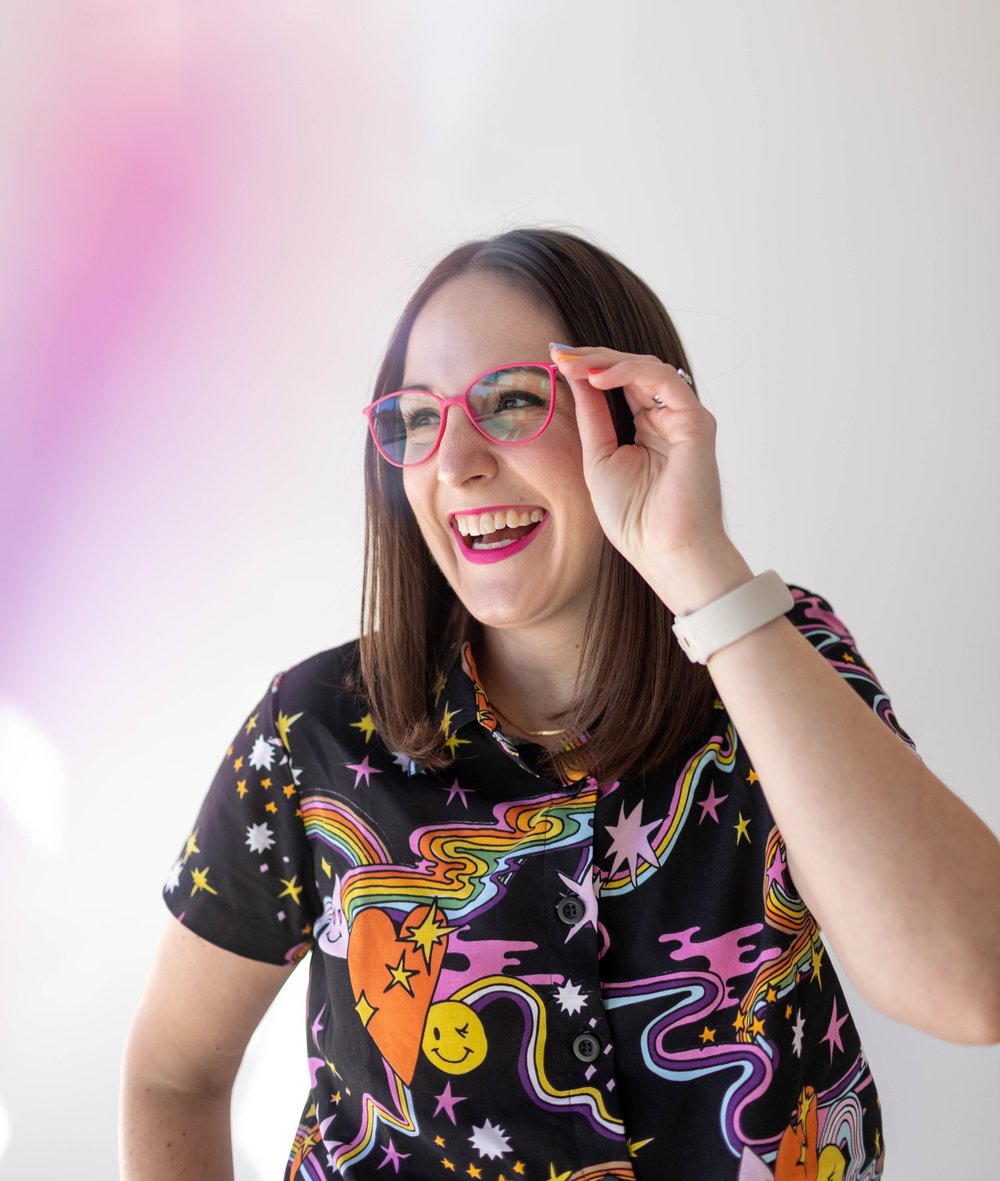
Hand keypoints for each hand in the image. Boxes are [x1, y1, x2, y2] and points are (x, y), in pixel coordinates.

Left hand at [551, 344, 749, 612]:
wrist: (664, 552)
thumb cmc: (635, 519)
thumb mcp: (599, 459)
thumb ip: (593, 417)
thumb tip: (575, 379)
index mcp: (647, 429)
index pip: (619, 384)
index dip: (588, 369)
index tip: (555, 359)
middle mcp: (668, 418)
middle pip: (632, 370)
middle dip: (593, 357)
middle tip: (559, 353)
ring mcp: (684, 418)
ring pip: (647, 367)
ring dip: (606, 360)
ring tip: (573, 364)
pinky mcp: (695, 422)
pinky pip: (663, 380)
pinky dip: (629, 372)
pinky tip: (597, 378)